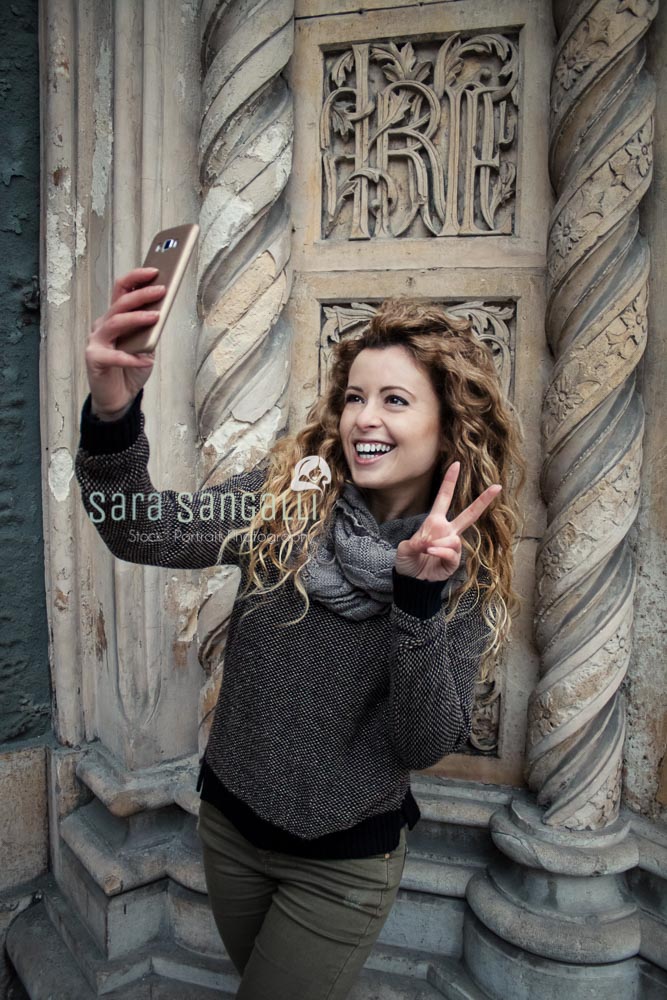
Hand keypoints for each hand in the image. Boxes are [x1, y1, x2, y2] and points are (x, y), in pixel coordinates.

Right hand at [85, 267, 165, 418]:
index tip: (156, 270)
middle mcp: (103, 325)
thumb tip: (162, 310)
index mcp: (115, 317)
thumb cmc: (131, 369)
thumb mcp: (146, 346)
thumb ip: (150, 329)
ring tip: (156, 317)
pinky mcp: (94, 359)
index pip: (122, 290)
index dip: (136, 278)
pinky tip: (146, 359)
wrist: (119, 398)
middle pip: (120, 302)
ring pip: (115, 322)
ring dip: (137, 318)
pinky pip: (114, 355)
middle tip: (162, 289)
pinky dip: (131, 357)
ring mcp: (96, 341)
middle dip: (142, 294)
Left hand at [394, 462, 501, 581]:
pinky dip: (440, 552)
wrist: (411, 581)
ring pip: (454, 539)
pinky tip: (431, 554)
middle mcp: (447, 531)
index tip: (456, 464)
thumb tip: (429, 543)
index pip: (443, 498)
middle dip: (483, 500)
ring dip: (439, 544)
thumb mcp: (403, 550)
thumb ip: (413, 544)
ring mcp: (452, 546)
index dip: (449, 482)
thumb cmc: (407, 562)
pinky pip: (452, 552)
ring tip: (426, 551)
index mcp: (434, 522)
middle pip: (469, 513)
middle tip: (498, 486)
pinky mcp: (455, 561)